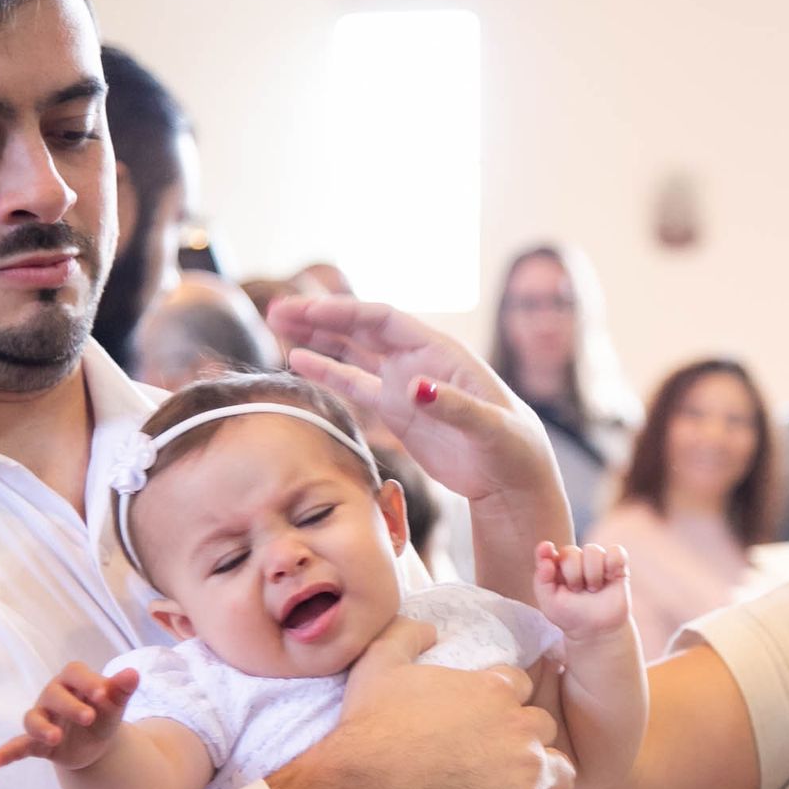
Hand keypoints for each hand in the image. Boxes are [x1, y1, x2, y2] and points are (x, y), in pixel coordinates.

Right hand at [0, 663, 139, 771]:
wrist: (97, 741)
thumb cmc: (104, 713)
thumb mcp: (115, 704)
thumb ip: (121, 690)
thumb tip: (133, 674)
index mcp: (74, 681)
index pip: (75, 673)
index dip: (87, 681)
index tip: (103, 695)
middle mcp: (53, 696)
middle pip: (54, 695)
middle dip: (70, 706)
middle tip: (89, 718)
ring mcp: (42, 718)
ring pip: (33, 718)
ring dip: (42, 728)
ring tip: (55, 737)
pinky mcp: (36, 742)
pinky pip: (17, 746)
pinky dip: (4, 754)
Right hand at [264, 617, 585, 788]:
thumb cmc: (369, 730)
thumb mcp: (378, 664)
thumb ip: (406, 634)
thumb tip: (430, 627)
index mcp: (492, 689)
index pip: (522, 686)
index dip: (507, 703)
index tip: (490, 722)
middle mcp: (518, 725)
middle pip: (544, 727)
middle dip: (529, 741)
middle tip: (503, 762)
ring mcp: (528, 771)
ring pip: (563, 770)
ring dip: (550, 780)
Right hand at [267, 293, 561, 507]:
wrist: (512, 478)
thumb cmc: (511, 448)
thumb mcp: (489, 428)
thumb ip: (455, 407)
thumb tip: (413, 387)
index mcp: (441, 352)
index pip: (384, 320)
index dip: (345, 313)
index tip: (308, 310)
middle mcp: (418, 359)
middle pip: (361, 327)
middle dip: (320, 317)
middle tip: (276, 310)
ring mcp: (404, 384)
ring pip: (353, 350)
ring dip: (318, 337)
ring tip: (278, 324)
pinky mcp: (396, 411)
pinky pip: (355, 384)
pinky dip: (327, 372)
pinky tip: (298, 359)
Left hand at [532, 541, 630, 641]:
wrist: (597, 630)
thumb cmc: (571, 616)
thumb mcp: (550, 603)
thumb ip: (542, 579)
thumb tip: (545, 548)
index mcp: (557, 567)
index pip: (548, 551)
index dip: (545, 551)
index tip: (546, 549)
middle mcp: (576, 560)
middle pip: (571, 552)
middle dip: (573, 574)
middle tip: (577, 590)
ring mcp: (597, 561)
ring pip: (593, 550)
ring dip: (592, 572)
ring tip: (593, 589)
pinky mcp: (617, 565)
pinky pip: (616, 552)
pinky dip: (613, 563)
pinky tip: (610, 577)